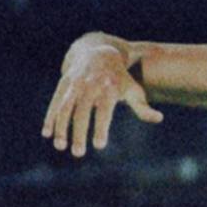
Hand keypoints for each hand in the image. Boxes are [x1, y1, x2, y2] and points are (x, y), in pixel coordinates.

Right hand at [41, 41, 162, 156]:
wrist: (99, 52)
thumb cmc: (120, 79)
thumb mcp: (134, 90)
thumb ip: (143, 107)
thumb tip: (159, 118)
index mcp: (109, 88)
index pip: (104, 110)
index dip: (101, 128)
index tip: (100, 146)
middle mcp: (90, 85)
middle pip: (82, 111)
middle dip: (79, 133)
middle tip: (79, 154)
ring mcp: (75, 84)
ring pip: (65, 107)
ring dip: (61, 127)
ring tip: (60, 147)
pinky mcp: (63, 85)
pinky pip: (55, 102)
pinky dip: (50, 117)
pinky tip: (47, 134)